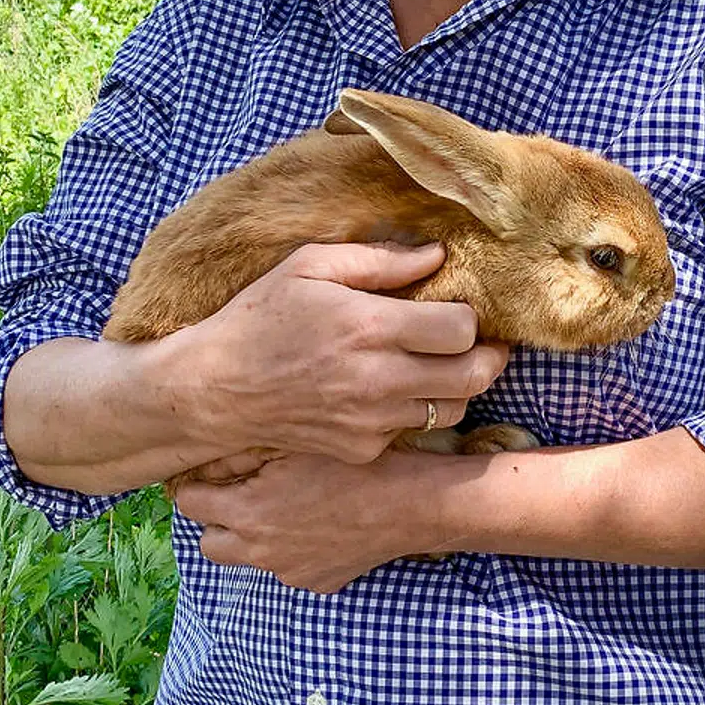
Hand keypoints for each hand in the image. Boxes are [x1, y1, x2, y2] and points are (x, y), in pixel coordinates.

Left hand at [173, 447, 440, 593]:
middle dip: (216, 520)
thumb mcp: (294, 447)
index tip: (211, 476)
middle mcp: (261, 551)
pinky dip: (294, 551)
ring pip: (250, 558)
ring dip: (255, 537)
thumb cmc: (355, 466)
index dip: (197, 486)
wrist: (412, 505)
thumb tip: (207, 461)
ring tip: (290, 508)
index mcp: (248, 513)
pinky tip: (322, 525)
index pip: (189, 504)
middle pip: (208, 544)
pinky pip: (289, 568)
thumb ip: (241, 455)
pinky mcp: (317, 584)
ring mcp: (289, 573)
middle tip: (241, 496)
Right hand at [177, 241, 509, 464]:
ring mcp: (372, 421)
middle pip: (474, 375)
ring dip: (456, 386)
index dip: (469, 318)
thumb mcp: (309, 267)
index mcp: (369, 327)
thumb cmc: (262, 318)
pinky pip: (412, 430)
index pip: (461, 329)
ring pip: (453, 408)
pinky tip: (389, 390)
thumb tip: (437, 254)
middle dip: (488, 357)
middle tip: (479, 344)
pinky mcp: (362, 449)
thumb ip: (379, 260)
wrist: (217, 389)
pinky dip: (413, 410)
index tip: (456, 311)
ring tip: (436, 365)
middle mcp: (378, 380)